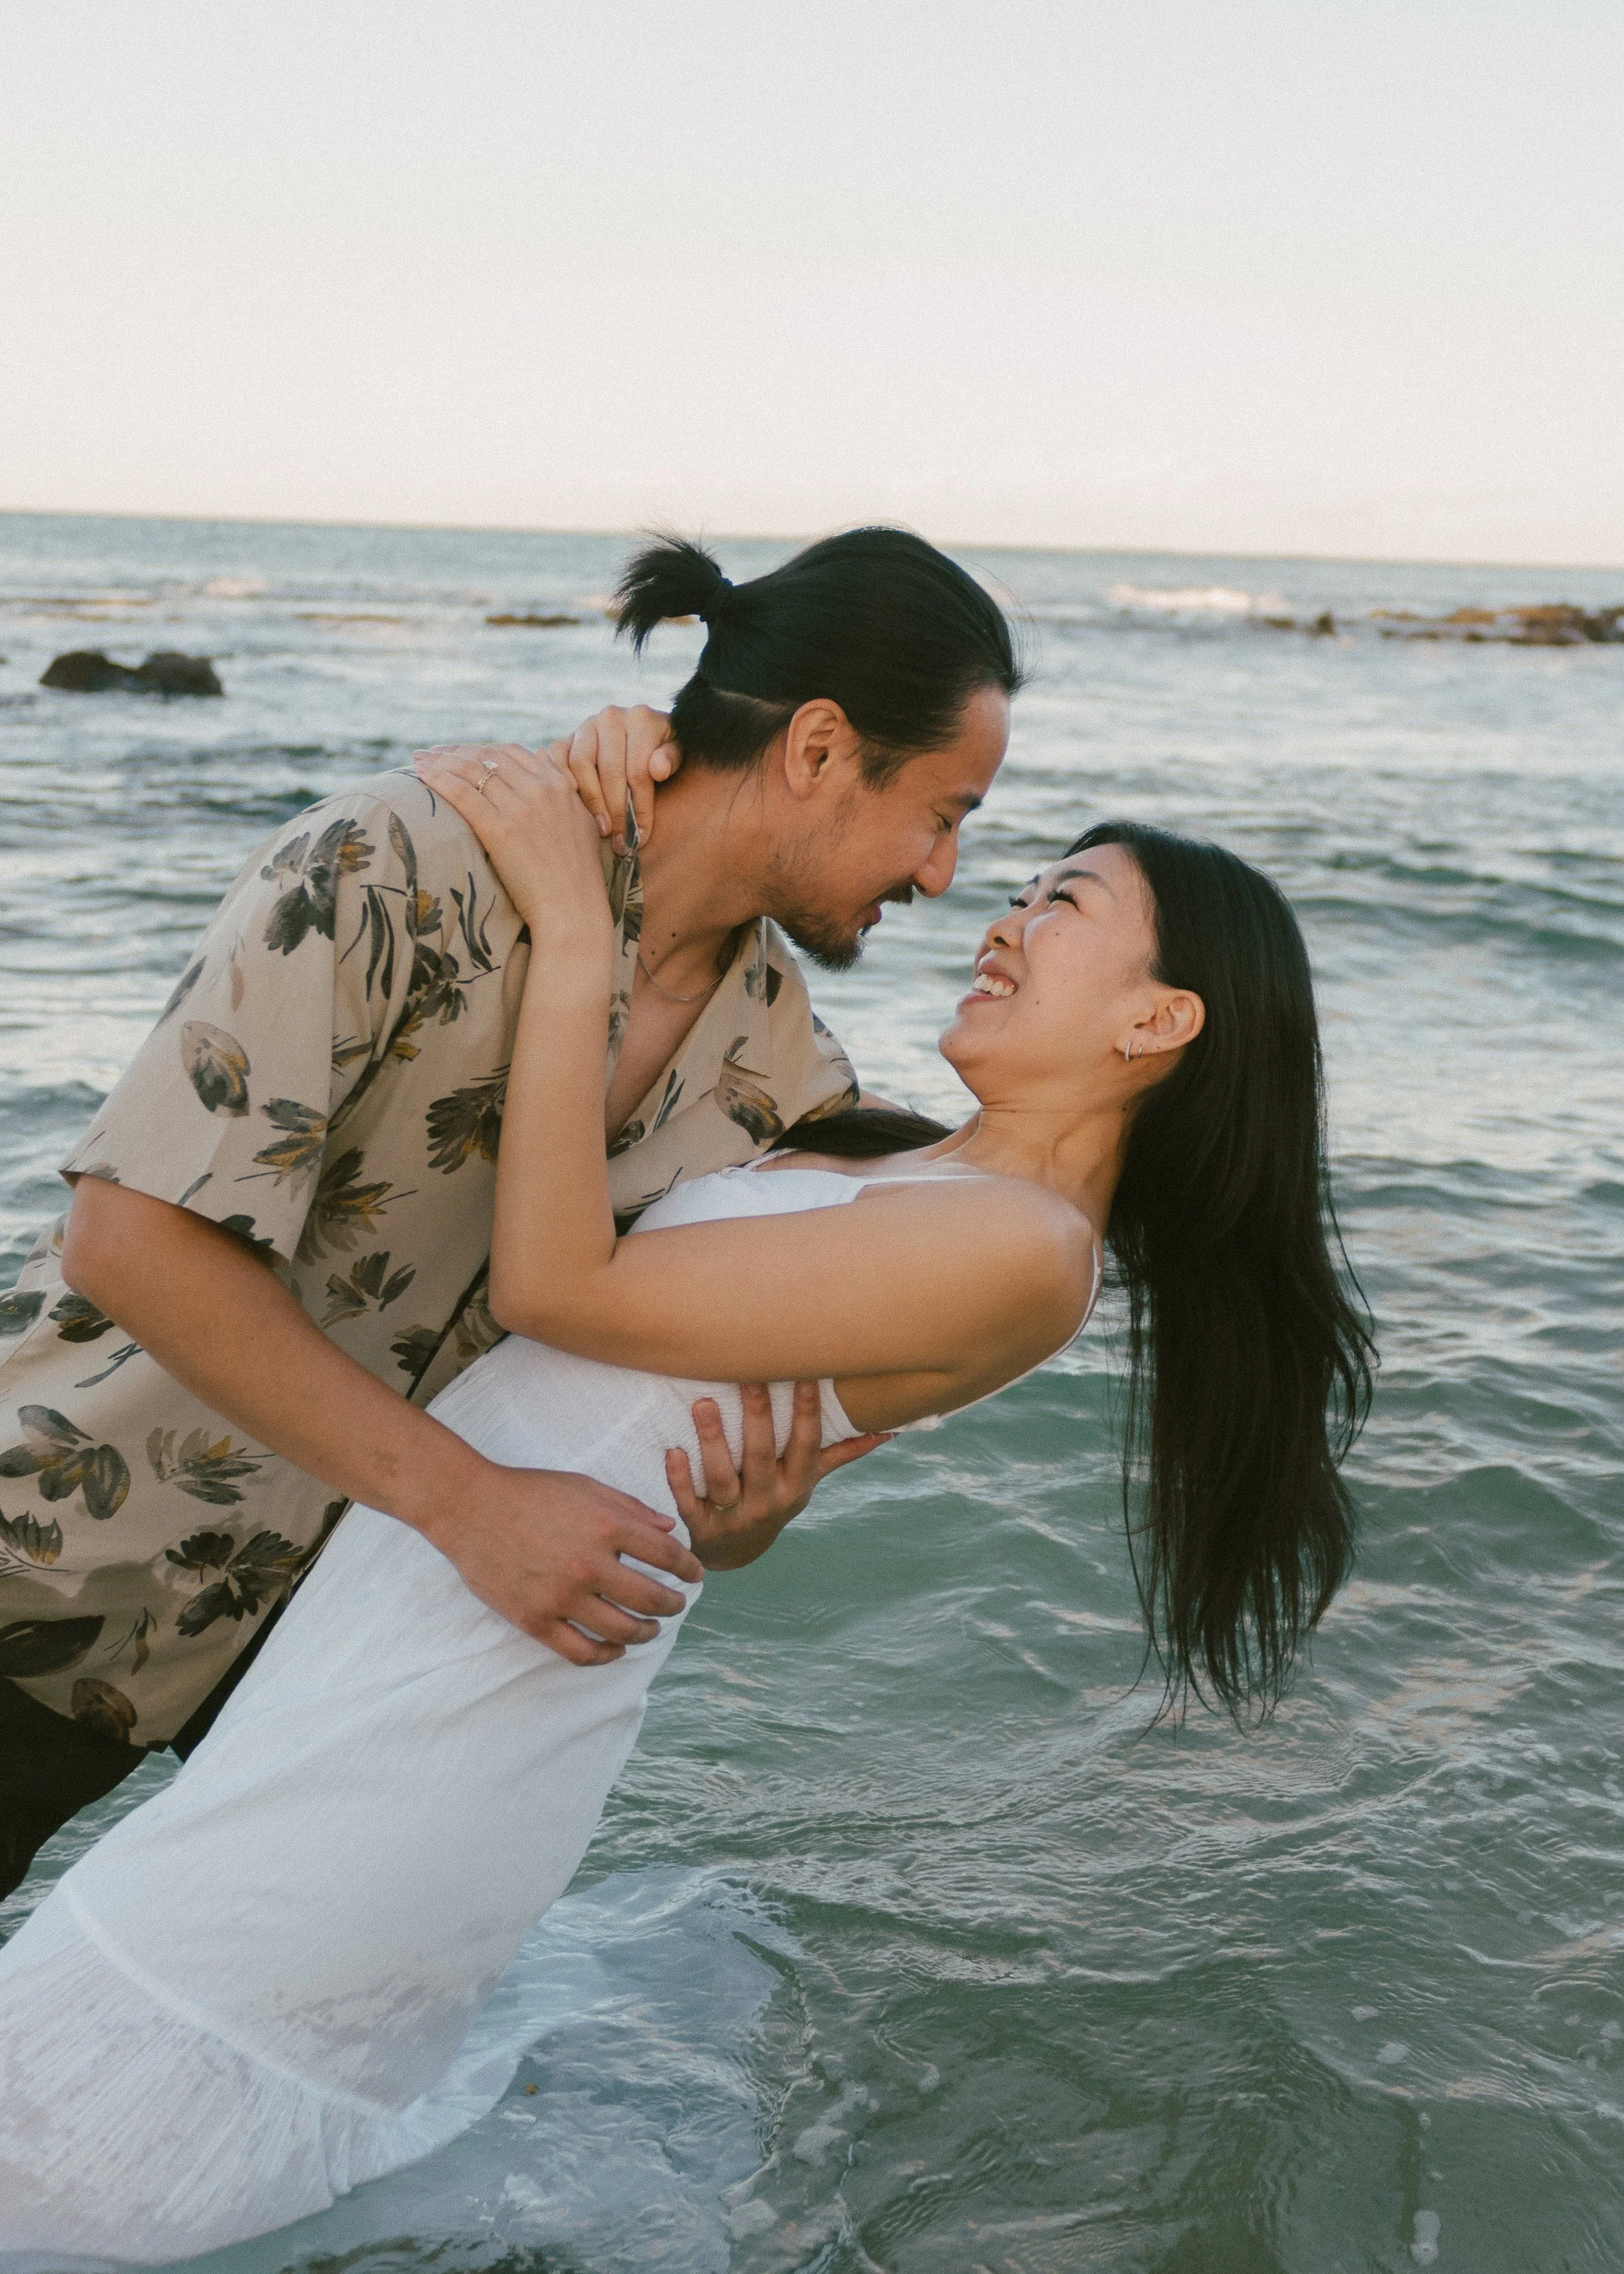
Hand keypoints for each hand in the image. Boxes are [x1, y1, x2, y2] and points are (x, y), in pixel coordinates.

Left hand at [412, 742, 608, 936]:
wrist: (574, 908)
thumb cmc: (577, 874)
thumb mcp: (580, 821)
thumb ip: (563, 788)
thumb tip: (540, 756)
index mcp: (560, 785)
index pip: (512, 753)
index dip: (481, 749)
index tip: (460, 752)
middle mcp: (541, 790)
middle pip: (489, 757)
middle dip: (455, 751)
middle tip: (431, 753)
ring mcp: (521, 809)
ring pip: (473, 771)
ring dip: (440, 761)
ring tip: (417, 760)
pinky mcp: (501, 830)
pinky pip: (464, 795)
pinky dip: (439, 780)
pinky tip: (422, 776)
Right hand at [419, 1454, 705, 1664]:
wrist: (469, 1507)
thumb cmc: (529, 1491)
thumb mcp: (585, 1486)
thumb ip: (631, 1508)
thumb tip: (671, 1527)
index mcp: (607, 1526)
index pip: (668, 1555)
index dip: (690, 1567)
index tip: (696, 1573)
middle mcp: (589, 1565)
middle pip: (652, 1598)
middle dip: (674, 1603)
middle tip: (678, 1603)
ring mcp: (562, 1597)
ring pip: (623, 1630)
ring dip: (647, 1632)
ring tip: (652, 1628)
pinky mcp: (536, 1620)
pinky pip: (581, 1652)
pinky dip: (606, 1656)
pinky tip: (616, 1648)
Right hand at [552, 705, 678, 854]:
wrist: (640, 736)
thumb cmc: (662, 750)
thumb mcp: (676, 752)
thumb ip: (671, 759)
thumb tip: (658, 770)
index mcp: (641, 718)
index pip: (638, 770)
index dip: (641, 807)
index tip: (642, 836)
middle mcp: (611, 716)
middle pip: (610, 770)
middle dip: (616, 811)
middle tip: (620, 840)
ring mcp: (586, 725)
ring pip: (581, 764)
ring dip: (591, 801)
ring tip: (602, 829)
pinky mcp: (567, 737)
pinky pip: (558, 760)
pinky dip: (565, 785)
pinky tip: (578, 810)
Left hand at [665, 1381, 891, 1570]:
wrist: (735, 1553)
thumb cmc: (775, 1498)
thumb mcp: (809, 1479)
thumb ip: (843, 1452)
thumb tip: (890, 1428)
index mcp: (796, 1484)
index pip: (807, 1445)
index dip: (808, 1412)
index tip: (804, 1373)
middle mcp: (769, 1500)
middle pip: (762, 1456)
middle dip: (757, 1416)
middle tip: (747, 1375)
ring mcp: (734, 1516)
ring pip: (722, 1478)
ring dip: (713, 1441)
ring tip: (702, 1403)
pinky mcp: (701, 1527)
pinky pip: (689, 1502)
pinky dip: (680, 1479)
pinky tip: (672, 1451)